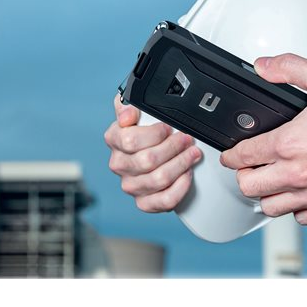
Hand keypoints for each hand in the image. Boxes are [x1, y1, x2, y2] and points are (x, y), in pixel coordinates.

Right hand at [104, 95, 201, 211]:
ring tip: (192, 154)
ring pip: (158, 179)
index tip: (168, 127)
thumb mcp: (137, 111)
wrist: (150, 152)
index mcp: (114, 139)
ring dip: (180, 165)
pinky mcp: (144, 202)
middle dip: (174, 148)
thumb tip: (128, 112)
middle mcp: (119, 164)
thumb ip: (129, 105)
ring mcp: (130, 185)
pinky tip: (187, 175)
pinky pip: (163, 200)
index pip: (130, 140)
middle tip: (187, 139)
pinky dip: (180, 188)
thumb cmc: (145, 131)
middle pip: (147, 160)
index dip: (154, 134)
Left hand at [220, 53, 306, 224]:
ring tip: (271, 180)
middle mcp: (298, 173)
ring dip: (266, 194)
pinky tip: (299, 192)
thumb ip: (290, 69)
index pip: (242, 156)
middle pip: (248, 186)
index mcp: (290, 143)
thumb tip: (263, 66)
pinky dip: (295, 207)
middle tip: (249, 167)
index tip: (231, 154)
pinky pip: (300, 218)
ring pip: (270, 206)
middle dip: (244, 175)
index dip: (231, 155)